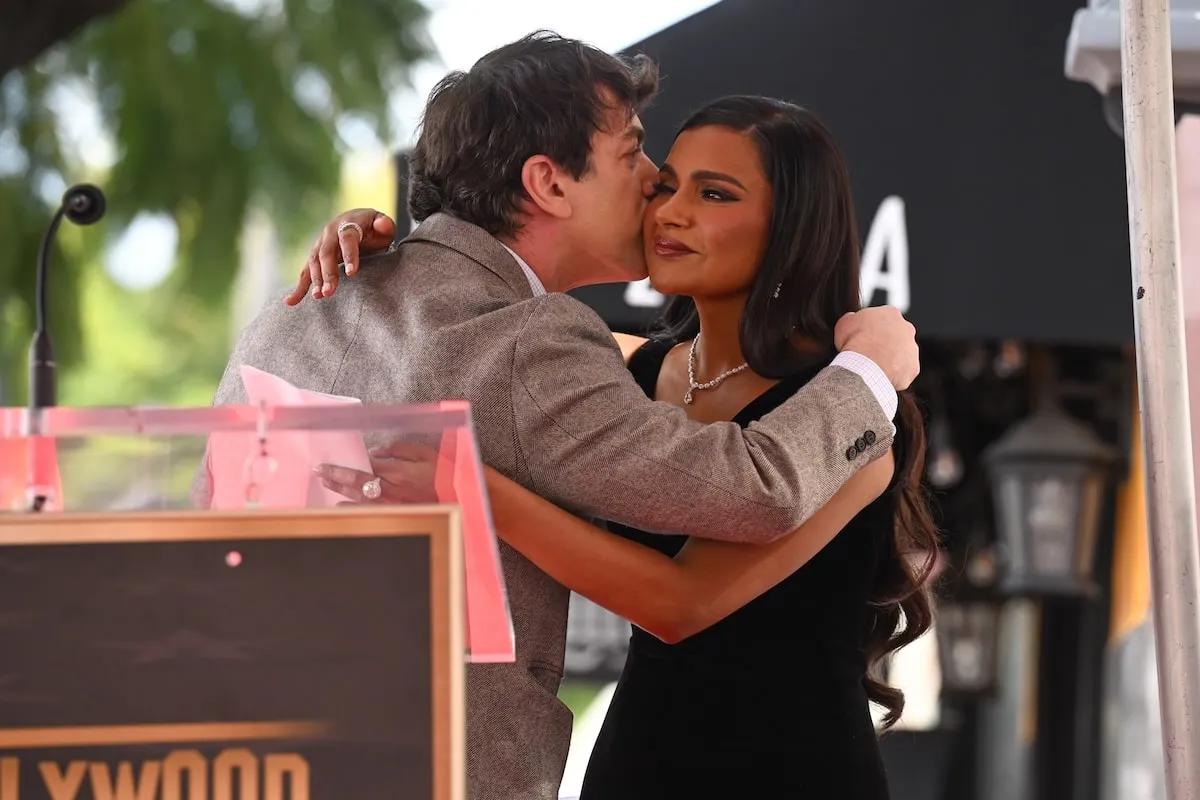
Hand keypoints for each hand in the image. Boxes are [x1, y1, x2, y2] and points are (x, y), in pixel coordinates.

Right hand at [285, 208, 396, 305]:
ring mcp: (320, 245)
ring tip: (319, 296)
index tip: (351, 273)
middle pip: (326, 253)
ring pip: (314, 263)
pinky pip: (305, 273)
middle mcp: (329, 233)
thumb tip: (383, 224)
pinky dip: (299, 287)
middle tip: (330, 291)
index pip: (347, 238)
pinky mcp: (315, 258)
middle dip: (328, 273)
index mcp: (347, 223)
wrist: (358, 224)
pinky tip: (291, 302)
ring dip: (315, 280)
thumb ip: (384, 224)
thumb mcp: (382, 223)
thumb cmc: (374, 227)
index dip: (349, 255)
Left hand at [314, 442, 441, 504]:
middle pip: (358, 482)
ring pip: (360, 497)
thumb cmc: (445, 474)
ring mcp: (393, 504)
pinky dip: (354, 508)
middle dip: (336, 477)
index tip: (328, 463)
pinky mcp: (398, 514)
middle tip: (319, 472)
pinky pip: (370, 511)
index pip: (365, 466)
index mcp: (399, 471)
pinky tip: (341, 505)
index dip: (345, 465)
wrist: (461, 499)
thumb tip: (375, 451)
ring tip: (325, 484)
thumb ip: (399, 449)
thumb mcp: (426, 453)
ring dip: (341, 490)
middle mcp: (392, 488)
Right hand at [834, 306, 918, 389]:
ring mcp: (912, 349)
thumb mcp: (845, 322)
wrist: (866, 366)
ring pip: (902, 354)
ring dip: (891, 359)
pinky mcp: (913, 368)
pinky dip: (894, 375)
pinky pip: (904, 372)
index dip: (872, 329)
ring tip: (874, 367)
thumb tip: (853, 320)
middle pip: (896, 335)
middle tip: (870, 352)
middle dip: (885, 342)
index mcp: (890, 313)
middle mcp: (906, 328)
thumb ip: (853, 318)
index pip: (883, 319)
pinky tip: (880, 377)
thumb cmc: (855, 343)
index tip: (863, 337)